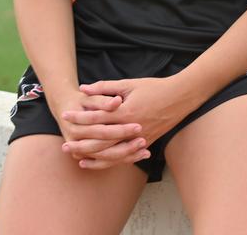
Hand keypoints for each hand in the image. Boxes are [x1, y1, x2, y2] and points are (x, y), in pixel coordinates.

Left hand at [60, 76, 194, 169]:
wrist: (181, 96)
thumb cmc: (155, 87)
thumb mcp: (130, 84)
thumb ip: (105, 87)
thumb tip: (84, 89)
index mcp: (126, 112)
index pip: (96, 118)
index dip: (79, 117)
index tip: (65, 115)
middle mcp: (131, 129)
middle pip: (100, 141)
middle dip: (80, 143)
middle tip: (64, 145)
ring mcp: (139, 138)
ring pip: (111, 154)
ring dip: (92, 157)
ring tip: (76, 157)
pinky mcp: (146, 143)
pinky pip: (124, 157)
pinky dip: (109, 162)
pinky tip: (97, 162)